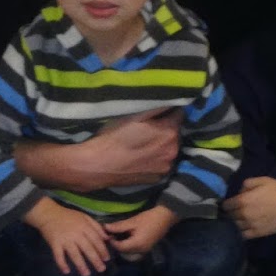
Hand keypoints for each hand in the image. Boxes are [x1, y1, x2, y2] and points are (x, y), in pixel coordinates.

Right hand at [16, 110, 181, 191]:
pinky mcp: (157, 179)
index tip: (157, 111)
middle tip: (148, 127)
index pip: (179, 114)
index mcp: (170, 132)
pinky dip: (157, 159)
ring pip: (169, 149)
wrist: (96, 165)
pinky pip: (162, 163)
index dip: (168, 111)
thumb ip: (158, 105)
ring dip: (162, 144)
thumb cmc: (113, 136)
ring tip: (144, 143)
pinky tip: (142, 156)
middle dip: (166, 128)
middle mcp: (173, 151)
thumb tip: (175, 97)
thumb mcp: (135, 114)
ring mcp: (165, 168)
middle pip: (175, 133)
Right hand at [32, 201, 112, 275]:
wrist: (48, 213)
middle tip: (101, 269)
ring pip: (74, 254)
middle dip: (95, 260)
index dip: (102, 250)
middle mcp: (75, 233)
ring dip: (81, 265)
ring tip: (86, 274)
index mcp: (84, 226)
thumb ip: (96, 226)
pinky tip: (66, 271)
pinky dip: (62, 264)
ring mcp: (64, 239)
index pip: (96, 239)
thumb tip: (107, 238)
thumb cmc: (68, 216)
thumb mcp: (84, 217)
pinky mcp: (54, 243)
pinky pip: (58, 255)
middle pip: (87, 248)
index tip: (106, 259)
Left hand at [107, 204, 176, 259]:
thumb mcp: (132, 221)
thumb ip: (118, 226)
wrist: (165, 217)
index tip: (107, 234)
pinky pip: (134, 251)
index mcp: (137, 244)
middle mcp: (141, 251)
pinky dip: (128, 247)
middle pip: (124, 252)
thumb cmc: (149, 218)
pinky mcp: (147, 248)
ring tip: (118, 237)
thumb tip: (105, 228)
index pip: (119, 247)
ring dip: (122, 247)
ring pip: (129, 253)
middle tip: (111, 236)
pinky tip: (126, 238)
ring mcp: (145, 250)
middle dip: (116, 245)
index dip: (112, 242)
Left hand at [224, 176, 275, 239]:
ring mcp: (249, 225)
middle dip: (229, 214)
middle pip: (230, 216)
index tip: (227, 205)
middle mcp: (243, 214)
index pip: (226, 205)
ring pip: (235, 226)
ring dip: (234, 224)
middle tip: (231, 213)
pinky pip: (243, 236)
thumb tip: (239, 192)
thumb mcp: (262, 180)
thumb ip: (247, 184)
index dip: (225, 205)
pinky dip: (240, 233)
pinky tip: (243, 230)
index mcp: (243, 200)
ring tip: (237, 222)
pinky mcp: (257, 233)